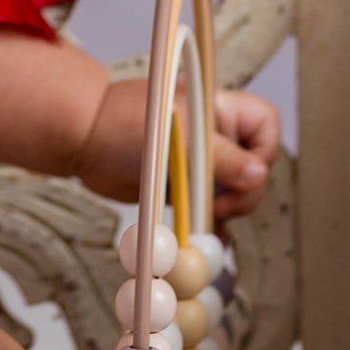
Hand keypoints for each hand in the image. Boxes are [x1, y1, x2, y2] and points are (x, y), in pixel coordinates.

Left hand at [75, 74, 283, 221]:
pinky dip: (209, 226)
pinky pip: (208, 210)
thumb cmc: (124, 121)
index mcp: (219, 111)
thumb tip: (258, 175)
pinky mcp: (183, 189)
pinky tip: (202, 239)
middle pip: (254, 168)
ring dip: (225, 212)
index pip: (265, 125)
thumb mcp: (178, 136)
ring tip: (205, 222)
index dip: (263, 151)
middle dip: (242, 191)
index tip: (245, 172)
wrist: (84, 140)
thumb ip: (220, 157)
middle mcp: (214, 137)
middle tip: (217, 206)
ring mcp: (200, 164)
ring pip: (233, 193)